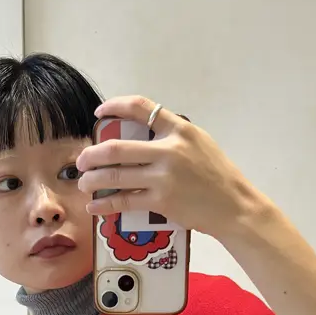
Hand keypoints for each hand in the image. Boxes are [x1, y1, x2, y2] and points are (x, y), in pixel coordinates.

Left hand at [76, 95, 268, 241]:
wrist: (235, 207)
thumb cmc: (218, 176)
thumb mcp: (200, 143)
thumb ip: (172, 136)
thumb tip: (141, 135)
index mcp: (179, 130)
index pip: (141, 108)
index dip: (115, 106)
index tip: (100, 113)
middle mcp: (169, 150)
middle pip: (116, 148)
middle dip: (90, 155)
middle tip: (81, 161)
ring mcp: (163, 177)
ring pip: (114, 176)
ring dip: (91, 180)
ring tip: (83, 183)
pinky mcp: (161, 202)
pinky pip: (123, 201)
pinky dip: (104, 205)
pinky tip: (94, 207)